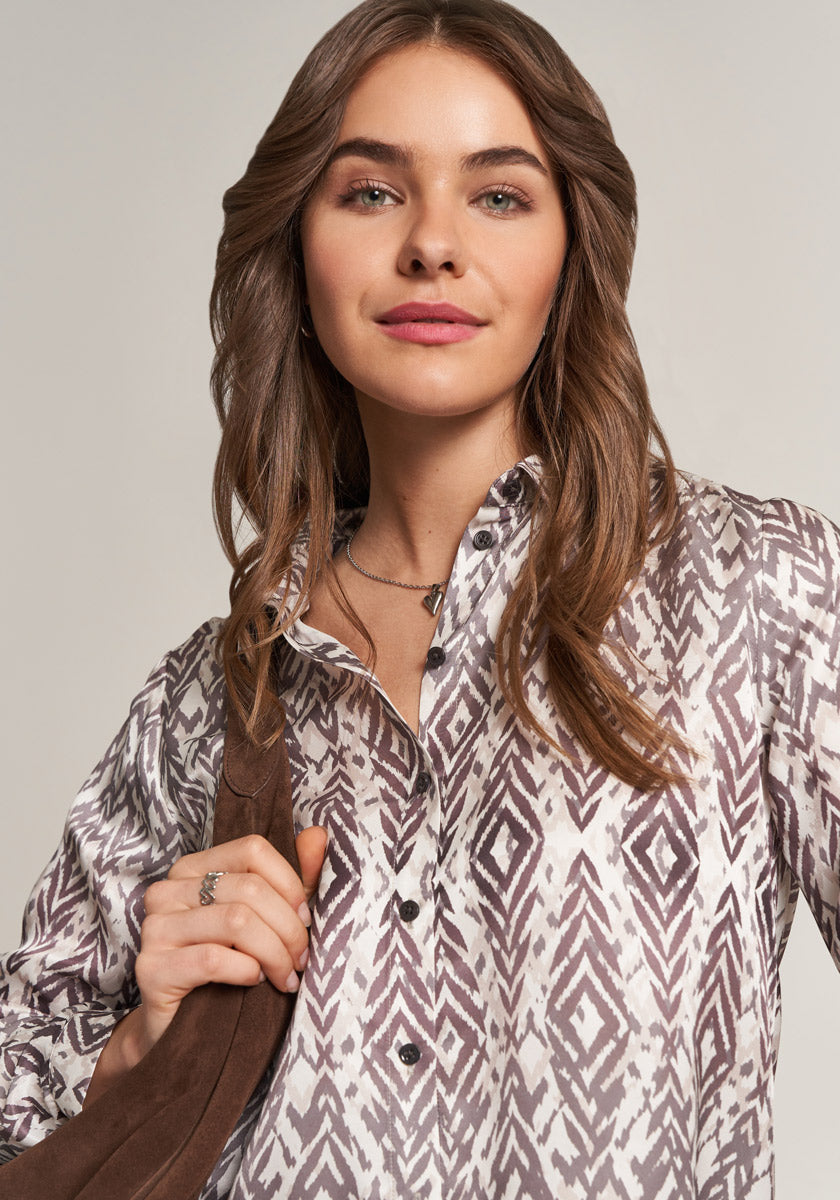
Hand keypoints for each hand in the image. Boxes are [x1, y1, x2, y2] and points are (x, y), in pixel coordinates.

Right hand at [132, 826, 327, 1055]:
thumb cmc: (230, 969)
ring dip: (274, 953)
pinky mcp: (151, 968)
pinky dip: (247, 971)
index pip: (252, 850)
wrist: (183, 1032)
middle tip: (301, 959)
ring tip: (286, 976)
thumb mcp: (267, 920)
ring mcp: (155, 928)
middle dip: (288, 928)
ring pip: (237, 921)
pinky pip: (214, 959)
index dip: (289, 883)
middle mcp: (168, 890)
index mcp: (193, 868)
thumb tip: (319, 835)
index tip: (305, 917)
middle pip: (249, 889)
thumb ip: (293, 878)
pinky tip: (256, 982)